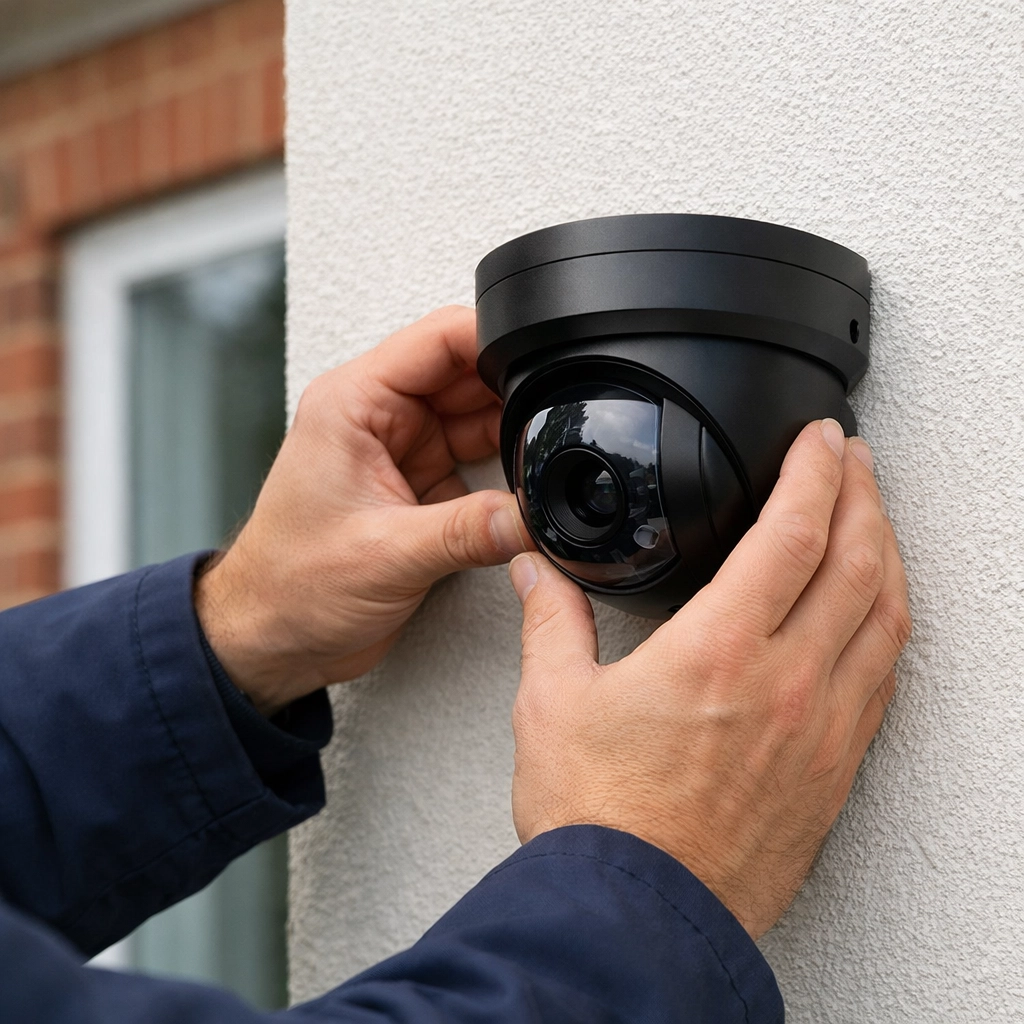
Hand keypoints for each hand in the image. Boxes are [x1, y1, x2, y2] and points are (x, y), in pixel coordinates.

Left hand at [195, 306, 528, 715]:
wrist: (273, 639)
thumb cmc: (290, 586)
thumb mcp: (387, 554)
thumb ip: (469, 532)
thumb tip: (534, 518)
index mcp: (355, 404)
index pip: (438, 340)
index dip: (495, 341)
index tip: (543, 359)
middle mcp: (380, 419)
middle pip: (468, 378)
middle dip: (514, 401)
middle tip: (550, 434)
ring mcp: (403, 453)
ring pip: (480, 423)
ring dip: (511, 444)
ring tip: (535, 473)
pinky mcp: (420, 489)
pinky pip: (478, 466)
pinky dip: (505, 480)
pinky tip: (522, 496)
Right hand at [507, 419, 910, 938]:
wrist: (638, 917)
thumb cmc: (599, 819)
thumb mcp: (552, 703)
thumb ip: (549, 622)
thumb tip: (536, 574)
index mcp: (720, 651)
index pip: (793, 533)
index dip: (816, 471)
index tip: (823, 439)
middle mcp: (787, 683)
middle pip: (858, 562)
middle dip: (864, 495)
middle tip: (856, 460)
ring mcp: (821, 730)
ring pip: (888, 618)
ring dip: (888, 554)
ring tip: (875, 520)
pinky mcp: (833, 770)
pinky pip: (884, 679)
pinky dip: (888, 626)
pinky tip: (874, 616)